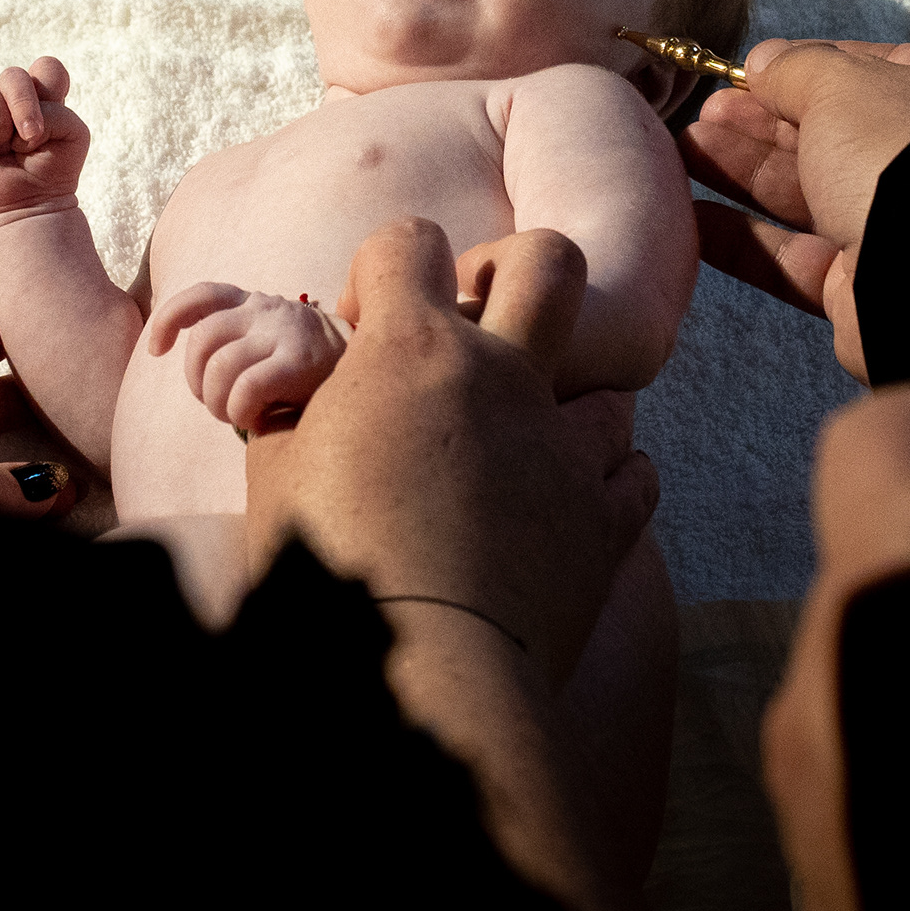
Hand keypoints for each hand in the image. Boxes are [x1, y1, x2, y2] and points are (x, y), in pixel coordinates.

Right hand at [0, 57, 88, 220]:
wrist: (30, 205)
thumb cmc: (53, 170)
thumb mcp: (74, 135)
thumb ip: (58, 111)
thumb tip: (14, 117)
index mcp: (39, 96)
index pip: (45, 67)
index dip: (51, 85)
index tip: (52, 120)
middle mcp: (7, 99)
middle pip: (13, 75)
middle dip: (24, 106)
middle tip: (31, 137)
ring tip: (5, 150)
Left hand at [143, 282, 350, 436]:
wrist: (373, 368)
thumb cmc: (311, 366)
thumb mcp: (272, 341)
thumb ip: (239, 345)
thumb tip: (202, 380)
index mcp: (254, 303)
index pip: (202, 295)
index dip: (170, 319)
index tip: (156, 350)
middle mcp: (266, 310)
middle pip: (202, 340)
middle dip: (195, 381)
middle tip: (213, 404)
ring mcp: (283, 333)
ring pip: (220, 368)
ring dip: (216, 403)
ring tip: (234, 416)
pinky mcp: (299, 362)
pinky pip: (247, 389)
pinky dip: (239, 412)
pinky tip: (254, 421)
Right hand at [245, 220, 658, 689]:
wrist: (412, 670)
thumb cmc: (322, 574)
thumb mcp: (274, 479)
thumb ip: (293, 418)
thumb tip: (302, 401)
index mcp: (408, 351)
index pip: (406, 241)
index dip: (383, 268)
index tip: (363, 330)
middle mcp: (500, 377)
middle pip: (549, 259)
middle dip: (515, 270)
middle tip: (478, 329)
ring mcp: (563, 447)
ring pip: (608, 385)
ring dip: (570, 408)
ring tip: (524, 453)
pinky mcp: (604, 522)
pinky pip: (634, 475)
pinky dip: (608, 484)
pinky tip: (569, 509)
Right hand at [680, 40, 909, 373]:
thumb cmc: (903, 149)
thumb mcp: (844, 85)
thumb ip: (798, 69)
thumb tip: (765, 61)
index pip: (880, 72)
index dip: (813, 68)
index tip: (755, 69)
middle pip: (837, 137)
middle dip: (766, 122)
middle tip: (707, 112)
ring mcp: (904, 232)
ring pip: (812, 197)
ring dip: (747, 171)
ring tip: (685, 148)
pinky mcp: (867, 294)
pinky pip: (797, 261)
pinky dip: (745, 240)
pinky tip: (692, 217)